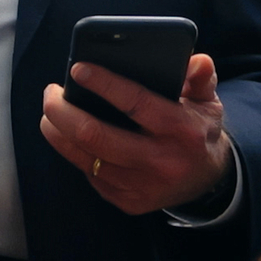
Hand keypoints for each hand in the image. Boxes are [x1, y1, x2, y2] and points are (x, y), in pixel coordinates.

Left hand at [39, 54, 230, 214]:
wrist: (209, 180)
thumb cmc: (198, 130)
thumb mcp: (207, 101)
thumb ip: (200, 78)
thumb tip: (197, 59)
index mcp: (183, 130)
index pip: (136, 104)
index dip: (103, 84)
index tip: (78, 69)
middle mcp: (162, 161)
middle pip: (95, 135)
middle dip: (62, 110)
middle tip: (51, 91)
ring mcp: (143, 186)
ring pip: (84, 157)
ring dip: (57, 130)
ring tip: (51, 109)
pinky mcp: (128, 201)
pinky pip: (88, 173)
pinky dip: (71, 151)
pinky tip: (66, 134)